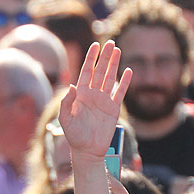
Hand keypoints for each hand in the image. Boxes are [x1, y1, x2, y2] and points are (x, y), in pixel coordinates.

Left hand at [59, 41, 131, 160]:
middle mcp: (92, 94)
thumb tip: (72, 86)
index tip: (95, 45)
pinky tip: (128, 71)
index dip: (90, 58)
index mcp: (80, 94)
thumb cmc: (74, 136)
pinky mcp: (113, 109)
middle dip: (104, 57)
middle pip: (100, 71)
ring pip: (110, 78)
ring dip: (114, 64)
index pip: (86, 72)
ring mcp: (104, 101)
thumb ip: (66, 103)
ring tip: (118, 50)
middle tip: (110, 42)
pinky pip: (120, 92)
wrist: (87, 150)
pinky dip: (124, 82)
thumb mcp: (65, 119)